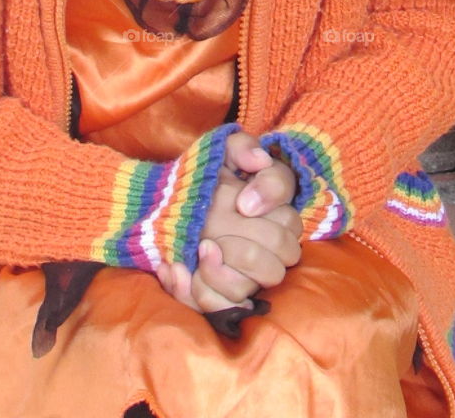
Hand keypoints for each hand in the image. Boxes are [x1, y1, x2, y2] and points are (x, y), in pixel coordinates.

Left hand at [157, 132, 300, 313]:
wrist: (163, 201)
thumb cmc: (202, 175)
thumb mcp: (220, 151)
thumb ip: (243, 148)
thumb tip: (259, 162)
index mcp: (274, 217)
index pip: (290, 221)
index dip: (269, 209)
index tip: (241, 204)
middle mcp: (263, 252)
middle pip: (274, 267)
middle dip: (245, 253)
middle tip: (212, 236)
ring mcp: (241, 276)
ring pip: (244, 292)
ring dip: (218, 277)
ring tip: (197, 252)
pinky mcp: (215, 293)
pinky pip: (215, 307)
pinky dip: (193, 292)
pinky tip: (175, 269)